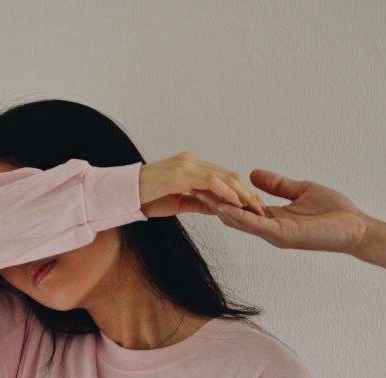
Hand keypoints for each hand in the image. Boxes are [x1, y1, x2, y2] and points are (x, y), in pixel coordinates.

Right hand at [138, 151, 266, 219]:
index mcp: (191, 166)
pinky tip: (237, 203)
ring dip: (242, 194)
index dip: (241, 191)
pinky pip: (210, 182)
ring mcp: (186, 165)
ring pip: (223, 177)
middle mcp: (191, 161)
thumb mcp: (178, 202)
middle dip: (247, 193)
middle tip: (262, 209)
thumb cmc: (145, 199)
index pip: (223, 177)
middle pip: (228, 175)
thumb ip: (198, 201)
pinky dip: (226, 192)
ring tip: (255, 208)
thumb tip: (218, 208)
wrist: (122, 195)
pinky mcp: (181, 174)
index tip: (254, 206)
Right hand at [194, 169, 371, 254]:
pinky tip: (226, 208)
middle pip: (236, 216)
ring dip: (222, 210)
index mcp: (273, 218)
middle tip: (192, 190)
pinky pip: (257, 225)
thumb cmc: (334, 213)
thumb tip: (253, 174)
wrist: (356, 228)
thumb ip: (278, 185)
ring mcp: (275, 234)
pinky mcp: (284, 235)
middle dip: (215, 203)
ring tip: (202, 197)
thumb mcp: (301, 191)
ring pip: (242, 221)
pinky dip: (241, 217)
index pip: (242, 207)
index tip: (206, 184)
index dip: (225, 196)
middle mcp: (270, 228)